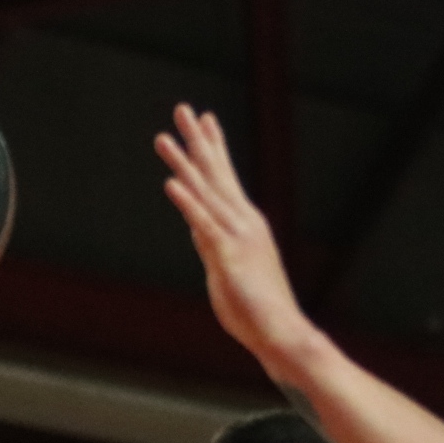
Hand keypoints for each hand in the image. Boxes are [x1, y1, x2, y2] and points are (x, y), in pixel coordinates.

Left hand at [154, 104, 319, 374]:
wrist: (281, 333)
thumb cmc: (257, 309)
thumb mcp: (227, 268)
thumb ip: (211, 243)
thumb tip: (196, 229)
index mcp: (245, 223)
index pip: (225, 177)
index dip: (213, 146)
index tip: (205, 118)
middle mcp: (243, 222)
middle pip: (216, 173)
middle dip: (198, 140)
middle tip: (183, 109)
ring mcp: (236, 237)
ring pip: (205, 192)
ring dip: (183, 163)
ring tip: (162, 138)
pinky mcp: (228, 256)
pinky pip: (203, 224)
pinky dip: (187, 202)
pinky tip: (171, 183)